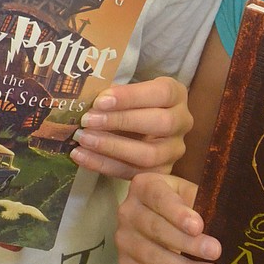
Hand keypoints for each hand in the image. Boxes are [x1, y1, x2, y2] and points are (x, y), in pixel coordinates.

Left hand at [70, 76, 192, 178]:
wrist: (139, 126)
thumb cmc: (130, 103)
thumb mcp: (126, 91)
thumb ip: (112, 94)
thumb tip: (85, 100)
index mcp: (176, 94)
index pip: (161, 93)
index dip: (131, 97)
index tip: (100, 101)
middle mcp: (182, 122)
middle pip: (160, 123)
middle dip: (121, 121)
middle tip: (88, 121)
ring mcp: (174, 150)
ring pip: (149, 154)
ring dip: (112, 147)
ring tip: (83, 139)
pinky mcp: (161, 172)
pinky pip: (133, 173)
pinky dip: (103, 165)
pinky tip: (81, 155)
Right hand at [115, 171, 223, 263]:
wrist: (158, 215)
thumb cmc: (180, 202)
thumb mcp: (190, 193)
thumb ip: (201, 203)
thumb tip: (220, 226)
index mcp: (144, 186)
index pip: (159, 198)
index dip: (177, 213)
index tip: (198, 226)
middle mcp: (127, 210)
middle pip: (155, 229)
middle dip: (187, 244)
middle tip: (215, 252)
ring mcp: (123, 238)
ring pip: (152, 257)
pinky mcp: (124, 262)